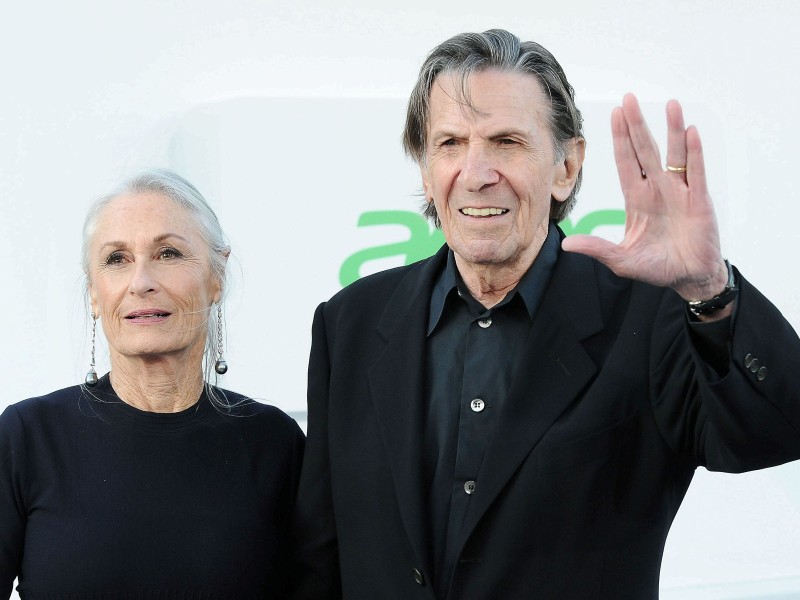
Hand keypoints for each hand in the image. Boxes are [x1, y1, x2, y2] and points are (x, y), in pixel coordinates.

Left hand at [561, 93, 728, 301]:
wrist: (689, 277)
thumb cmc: (657, 267)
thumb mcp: (621, 259)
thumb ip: (597, 248)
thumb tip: (565, 244)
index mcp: (637, 199)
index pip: (626, 162)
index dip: (620, 139)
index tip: (615, 114)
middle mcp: (657, 189)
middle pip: (646, 150)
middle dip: (637, 125)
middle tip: (629, 98)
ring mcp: (679, 192)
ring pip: (674, 154)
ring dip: (672, 129)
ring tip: (670, 104)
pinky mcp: (700, 200)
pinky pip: (697, 171)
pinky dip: (694, 152)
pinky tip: (690, 132)